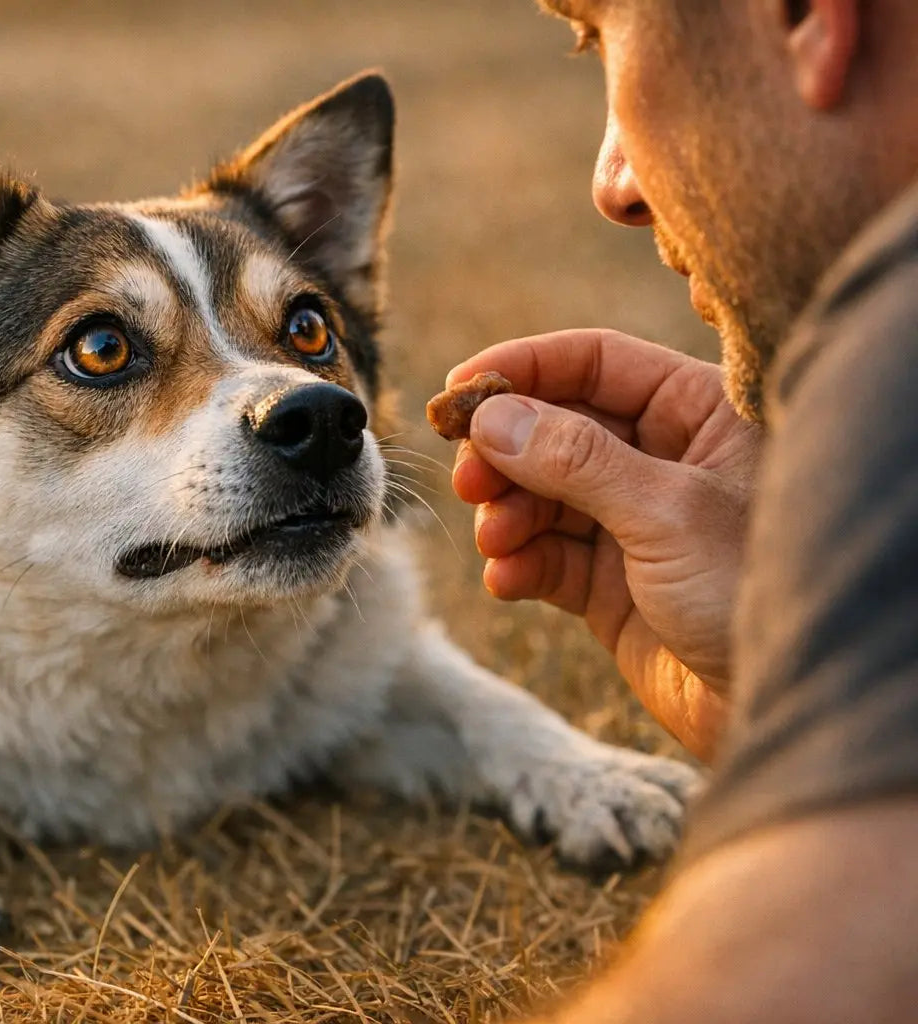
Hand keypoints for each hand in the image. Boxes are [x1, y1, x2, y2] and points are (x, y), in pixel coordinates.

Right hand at [447, 329, 761, 761]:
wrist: (774, 705)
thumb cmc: (750, 592)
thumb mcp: (666, 512)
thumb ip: (575, 458)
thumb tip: (492, 416)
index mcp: (700, 414)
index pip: (596, 363)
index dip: (523, 369)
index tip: (457, 393)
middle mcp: (664, 460)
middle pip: (555, 427)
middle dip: (505, 452)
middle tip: (468, 480)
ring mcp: (633, 523)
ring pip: (541, 494)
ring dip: (507, 513)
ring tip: (497, 540)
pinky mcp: (610, 584)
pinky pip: (544, 556)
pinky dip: (518, 563)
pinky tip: (507, 581)